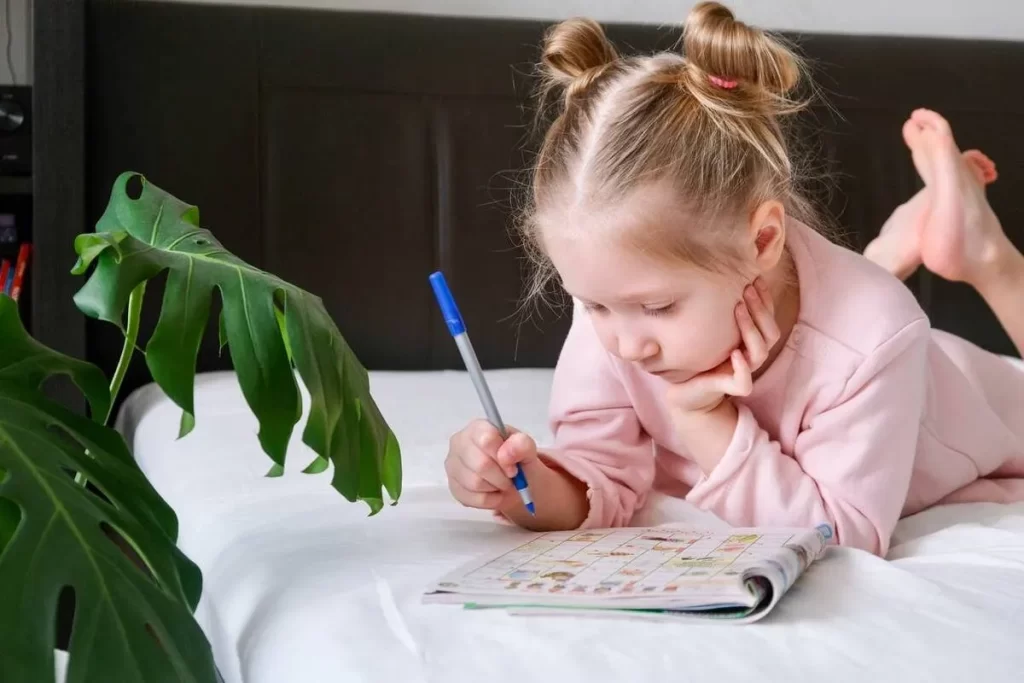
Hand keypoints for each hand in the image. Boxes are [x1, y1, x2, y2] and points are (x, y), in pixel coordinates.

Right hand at [445, 420, 538, 510]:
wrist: (512, 478)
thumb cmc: (516, 457)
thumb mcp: (527, 448)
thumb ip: (521, 445)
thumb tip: (505, 454)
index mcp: (477, 428)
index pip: (486, 439)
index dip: (504, 456)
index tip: (513, 466)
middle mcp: (459, 443)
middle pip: (481, 464)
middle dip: (501, 476)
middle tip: (510, 477)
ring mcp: (453, 466)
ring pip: (475, 483)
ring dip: (496, 487)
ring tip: (502, 483)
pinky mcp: (453, 487)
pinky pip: (473, 499)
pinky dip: (491, 500)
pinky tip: (494, 492)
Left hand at [666, 277, 780, 414]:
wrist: (685, 391)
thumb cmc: (699, 357)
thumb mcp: (710, 331)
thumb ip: (718, 312)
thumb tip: (714, 275)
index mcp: (750, 343)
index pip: (768, 319)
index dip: (765, 299)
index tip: (755, 278)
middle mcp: (750, 357)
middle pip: (770, 333)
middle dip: (760, 309)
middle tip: (746, 289)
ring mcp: (743, 372)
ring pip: (760, 353)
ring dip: (751, 329)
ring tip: (738, 309)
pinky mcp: (731, 388)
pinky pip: (745, 382)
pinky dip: (742, 369)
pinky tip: (735, 354)